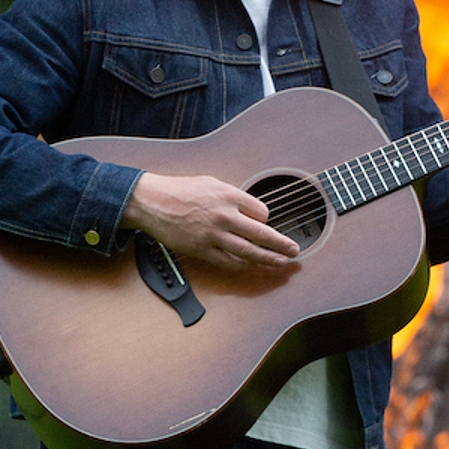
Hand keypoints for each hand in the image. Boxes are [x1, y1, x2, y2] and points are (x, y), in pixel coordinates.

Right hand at [121, 173, 298, 271]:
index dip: (266, 218)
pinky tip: (252, 266)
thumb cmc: (181, 190)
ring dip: (268, 258)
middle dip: (282, 244)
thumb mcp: (212, 183)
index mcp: (228, 195)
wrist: (153, 202)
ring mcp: (214, 235)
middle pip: (261, 234)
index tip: (265, 222)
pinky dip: (243, 265)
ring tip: (281, 262)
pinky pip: (228, 262)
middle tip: (295, 250)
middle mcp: (224, 216)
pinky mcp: (202, 249)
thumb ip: (233, 196)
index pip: (261, 212)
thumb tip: (253, 211)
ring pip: (248, 252)